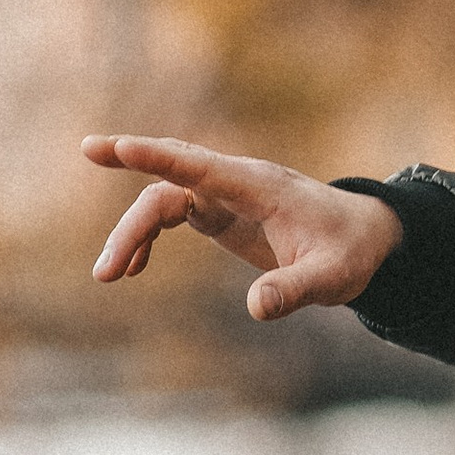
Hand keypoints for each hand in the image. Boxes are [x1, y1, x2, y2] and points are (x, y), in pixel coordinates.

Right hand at [85, 134, 402, 322]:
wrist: (366, 236)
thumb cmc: (351, 251)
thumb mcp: (331, 278)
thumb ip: (295, 290)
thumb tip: (255, 309)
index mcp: (259, 187)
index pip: (200, 166)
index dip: (158, 156)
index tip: (117, 146)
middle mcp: (236, 182)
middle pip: (172, 174)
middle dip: (131, 160)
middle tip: (87, 156)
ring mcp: (226, 195)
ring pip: (165, 198)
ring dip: (133, 231)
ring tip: (109, 276)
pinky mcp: (222, 212)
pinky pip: (174, 214)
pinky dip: (149, 237)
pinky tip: (133, 269)